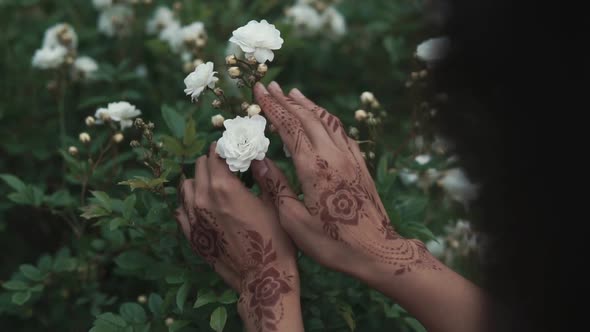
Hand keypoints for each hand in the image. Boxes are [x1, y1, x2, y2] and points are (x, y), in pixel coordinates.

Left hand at [175, 143, 303, 331]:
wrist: (262, 278)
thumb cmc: (275, 240)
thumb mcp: (277, 203)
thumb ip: (266, 175)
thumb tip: (258, 156)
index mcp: (224, 187)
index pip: (216, 154)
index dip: (226, 148)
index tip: (234, 148)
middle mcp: (203, 198)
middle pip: (200, 166)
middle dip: (213, 161)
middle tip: (228, 166)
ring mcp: (193, 218)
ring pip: (186, 186)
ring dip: (200, 179)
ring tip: (215, 185)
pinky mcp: (191, 235)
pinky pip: (180, 209)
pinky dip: (190, 201)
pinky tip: (203, 204)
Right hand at [250, 82, 440, 281]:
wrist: (377, 252)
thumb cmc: (333, 242)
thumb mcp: (295, 221)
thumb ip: (276, 187)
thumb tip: (258, 161)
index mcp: (313, 167)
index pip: (289, 126)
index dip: (272, 107)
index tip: (259, 90)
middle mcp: (333, 155)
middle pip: (307, 117)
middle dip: (286, 100)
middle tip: (271, 86)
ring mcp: (350, 158)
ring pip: (326, 121)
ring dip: (308, 105)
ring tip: (294, 93)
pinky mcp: (361, 166)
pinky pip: (342, 133)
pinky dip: (327, 119)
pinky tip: (323, 119)